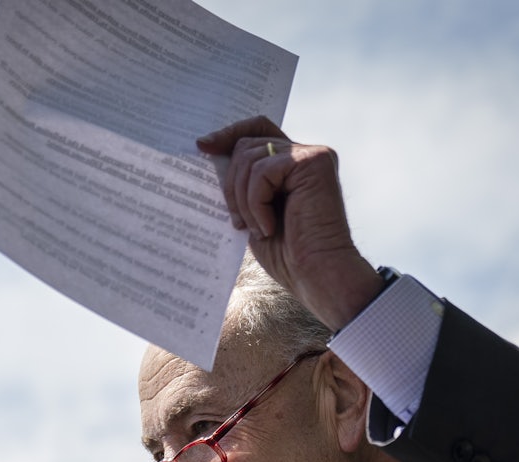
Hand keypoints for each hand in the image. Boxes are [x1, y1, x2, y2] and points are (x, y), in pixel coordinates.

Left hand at [197, 116, 382, 330]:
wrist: (315, 275)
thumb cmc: (287, 254)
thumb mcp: (253, 211)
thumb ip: (241, 182)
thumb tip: (208, 151)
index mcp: (292, 164)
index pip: (257, 129)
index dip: (229, 134)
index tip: (203, 145)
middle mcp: (306, 154)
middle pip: (246, 145)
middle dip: (230, 183)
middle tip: (237, 222)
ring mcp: (312, 156)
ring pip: (249, 158)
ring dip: (242, 199)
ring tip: (257, 228)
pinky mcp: (315, 162)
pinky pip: (262, 172)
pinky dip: (256, 203)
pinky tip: (269, 227)